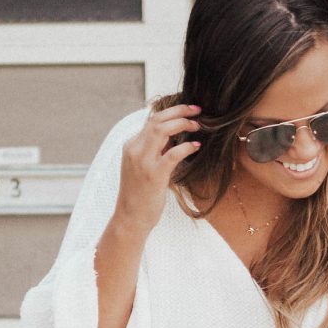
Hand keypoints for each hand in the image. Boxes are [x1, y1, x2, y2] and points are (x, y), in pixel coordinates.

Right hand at [113, 102, 202, 234]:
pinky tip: (196, 146)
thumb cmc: (140, 194)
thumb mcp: (143, 167)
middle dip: (179, 110)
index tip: (188, 110)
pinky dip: (186, 146)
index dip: (172, 112)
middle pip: (157, 119)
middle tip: (197, 110)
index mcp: (131, 146)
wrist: (130, 218)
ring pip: (162, 130)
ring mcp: (143, 162)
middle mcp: (134, 150)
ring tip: (198, 125)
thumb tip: (174, 138)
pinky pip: (172, 154)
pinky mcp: (154, 175)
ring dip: (182, 123)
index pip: (151, 120)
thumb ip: (155, 151)